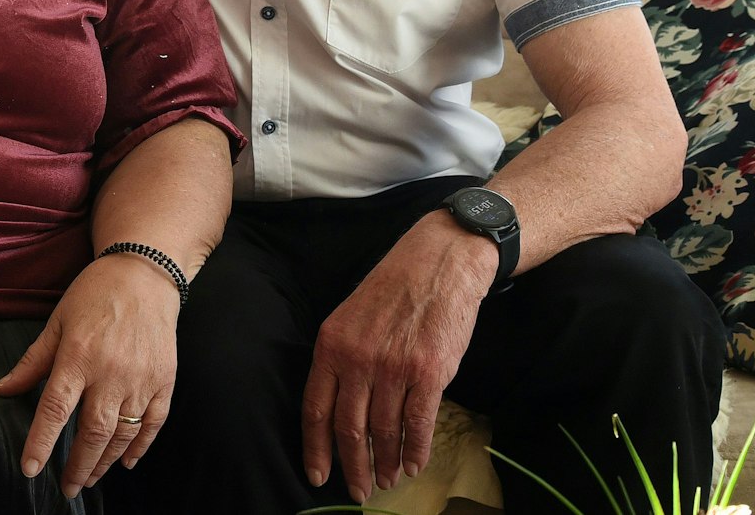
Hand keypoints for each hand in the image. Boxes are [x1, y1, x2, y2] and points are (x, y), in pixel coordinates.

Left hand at [0, 254, 180, 497]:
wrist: (145, 274)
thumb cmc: (95, 295)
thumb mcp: (56, 322)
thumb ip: (32, 362)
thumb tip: (2, 390)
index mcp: (78, 356)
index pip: (54, 409)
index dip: (41, 443)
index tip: (30, 470)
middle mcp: (111, 372)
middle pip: (92, 432)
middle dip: (77, 466)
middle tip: (66, 488)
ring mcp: (141, 379)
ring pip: (122, 434)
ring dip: (104, 462)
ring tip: (89, 479)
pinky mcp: (164, 380)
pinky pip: (152, 423)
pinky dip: (140, 447)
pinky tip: (126, 462)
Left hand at [301, 215, 489, 504]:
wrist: (438, 262)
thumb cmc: (393, 290)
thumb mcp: (350, 318)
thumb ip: (341, 360)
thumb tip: (338, 410)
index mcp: (331, 345)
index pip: (315, 408)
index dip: (316, 447)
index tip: (318, 475)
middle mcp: (358, 358)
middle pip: (349, 428)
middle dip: (353, 466)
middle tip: (358, 492)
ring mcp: (393, 366)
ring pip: (385, 430)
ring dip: (386, 462)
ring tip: (387, 479)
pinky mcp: (429, 371)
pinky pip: (418, 423)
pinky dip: (415, 450)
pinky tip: (413, 464)